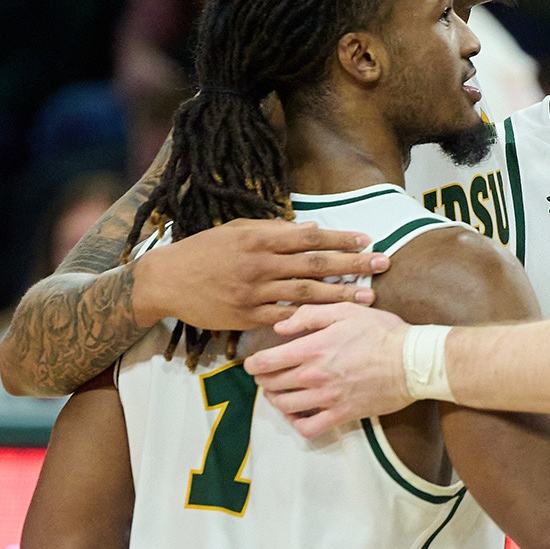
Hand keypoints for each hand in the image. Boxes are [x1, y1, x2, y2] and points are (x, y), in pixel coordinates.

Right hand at [131, 219, 389, 331]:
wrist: (167, 280)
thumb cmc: (205, 250)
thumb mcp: (237, 230)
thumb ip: (273, 229)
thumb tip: (311, 228)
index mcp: (258, 238)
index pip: (309, 237)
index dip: (340, 239)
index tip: (366, 240)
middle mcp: (259, 264)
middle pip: (315, 264)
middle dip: (352, 264)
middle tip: (383, 263)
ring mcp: (254, 292)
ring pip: (306, 294)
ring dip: (341, 296)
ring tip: (369, 297)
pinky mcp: (248, 317)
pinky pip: (286, 318)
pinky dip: (311, 318)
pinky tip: (334, 320)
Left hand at [243, 303, 409, 435]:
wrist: (412, 361)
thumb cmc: (382, 333)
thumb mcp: (345, 311)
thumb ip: (309, 316)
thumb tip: (281, 328)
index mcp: (312, 349)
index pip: (266, 362)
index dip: (253, 364)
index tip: (254, 363)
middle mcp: (314, 376)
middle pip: (271, 384)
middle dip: (264, 380)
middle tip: (267, 376)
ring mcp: (327, 398)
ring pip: (285, 406)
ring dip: (276, 400)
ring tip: (280, 393)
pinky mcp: (342, 414)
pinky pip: (308, 427)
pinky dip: (297, 423)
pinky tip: (299, 414)